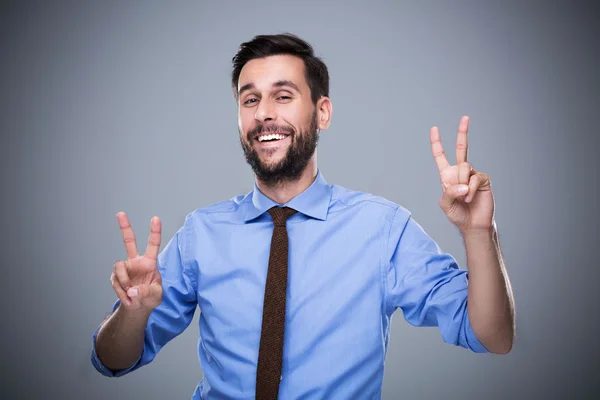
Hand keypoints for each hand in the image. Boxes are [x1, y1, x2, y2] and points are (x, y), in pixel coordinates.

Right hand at [110, 212, 162, 310]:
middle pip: (129, 241)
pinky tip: (129, 299)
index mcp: (150, 262)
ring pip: (119, 267)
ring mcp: (125, 268)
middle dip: (125, 227)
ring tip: (131, 294)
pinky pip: (116, 282)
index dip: (155, 231)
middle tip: (120, 213)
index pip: (153, 244)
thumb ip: (147, 292)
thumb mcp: (156, 295)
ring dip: (124, 282)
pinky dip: (122, 293)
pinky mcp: (116, 277)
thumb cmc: (151, 297)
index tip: (155, 218)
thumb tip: (132, 290)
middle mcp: (136, 262)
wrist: (139, 308)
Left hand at [430, 116, 494, 233]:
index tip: (434, 129)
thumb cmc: (458, 214)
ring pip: (464, 167)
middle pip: (461, 148)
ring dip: (461, 184)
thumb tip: (462, 184)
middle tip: (465, 117)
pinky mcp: (482, 179)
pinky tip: (470, 198)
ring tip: (464, 198)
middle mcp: (460, 172)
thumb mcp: (446, 204)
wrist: (473, 225)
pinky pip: (473, 178)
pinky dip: (470, 190)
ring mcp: (472, 174)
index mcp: (447, 176)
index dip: (437, 143)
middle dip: (462, 132)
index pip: (441, 156)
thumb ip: (449, 192)